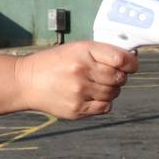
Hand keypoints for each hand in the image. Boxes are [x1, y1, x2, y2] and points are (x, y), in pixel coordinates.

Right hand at [14, 42, 138, 118]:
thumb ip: (101, 53)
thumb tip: (131, 61)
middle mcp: (82, 70)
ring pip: (113, 93)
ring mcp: (79, 91)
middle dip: (120, 77)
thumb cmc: (54, 63)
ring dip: (111, 90)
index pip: (120, 58)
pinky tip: (92, 96)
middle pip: (119, 78)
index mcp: (84, 51)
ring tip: (97, 85)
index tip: (132, 65)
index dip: (131, 63)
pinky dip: (104, 103)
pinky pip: (104, 107)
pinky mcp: (76, 109)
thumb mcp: (76, 49)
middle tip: (111, 75)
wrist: (26, 81)